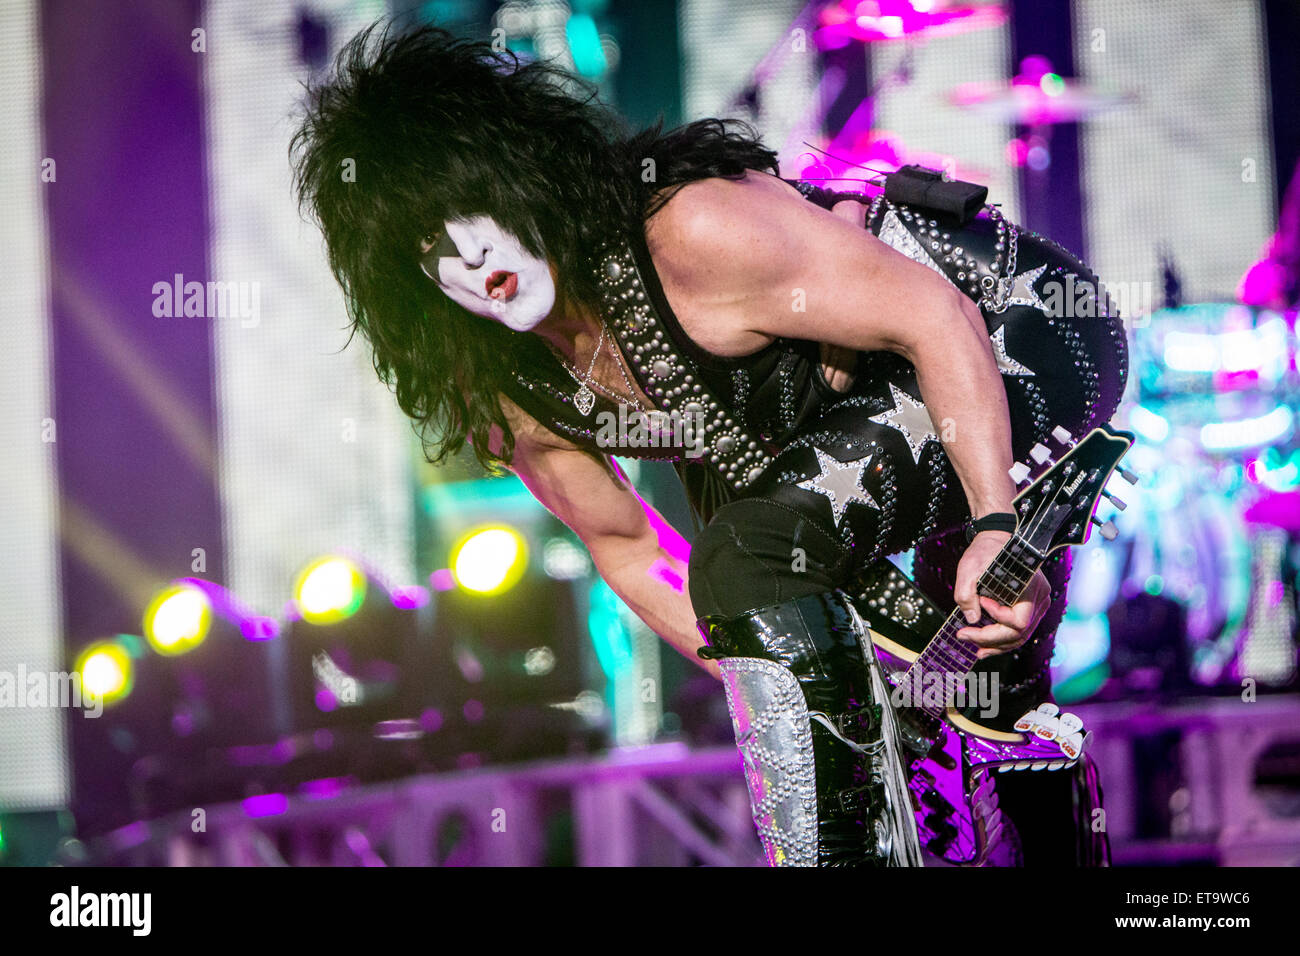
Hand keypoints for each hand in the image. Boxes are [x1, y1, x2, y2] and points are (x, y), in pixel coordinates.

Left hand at [953, 530, 1051, 658]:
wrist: (998, 539)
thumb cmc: (987, 550)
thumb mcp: (969, 567)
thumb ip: (966, 594)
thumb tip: (971, 619)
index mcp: (1030, 587)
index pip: (1018, 621)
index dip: (997, 618)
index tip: (980, 602)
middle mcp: (1040, 598)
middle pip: (1019, 633)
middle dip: (990, 639)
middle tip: (965, 636)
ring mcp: (1038, 604)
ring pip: (1021, 635)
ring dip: (998, 645)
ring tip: (977, 649)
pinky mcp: (1032, 606)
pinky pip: (1021, 629)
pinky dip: (1004, 639)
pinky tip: (987, 645)